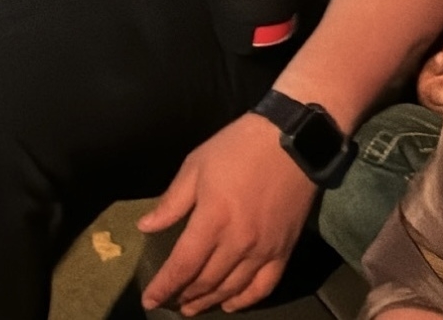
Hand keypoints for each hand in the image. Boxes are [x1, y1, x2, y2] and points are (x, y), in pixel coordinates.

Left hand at [138, 112, 317, 315]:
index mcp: (212, 221)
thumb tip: (146, 226)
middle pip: (205, 281)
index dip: (164, 286)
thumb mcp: (197, 165)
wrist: (295, 139)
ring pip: (232, 288)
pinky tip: (232, 305)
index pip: (182, 266)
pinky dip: (246, 300)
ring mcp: (264, 249)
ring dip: (209, 302)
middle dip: (183, 295)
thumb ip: (172, 201)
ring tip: (193, 308)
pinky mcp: (284, 249)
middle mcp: (237, 243)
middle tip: (170, 302)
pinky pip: (264, 286)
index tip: (149, 300)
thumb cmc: (240, 147)